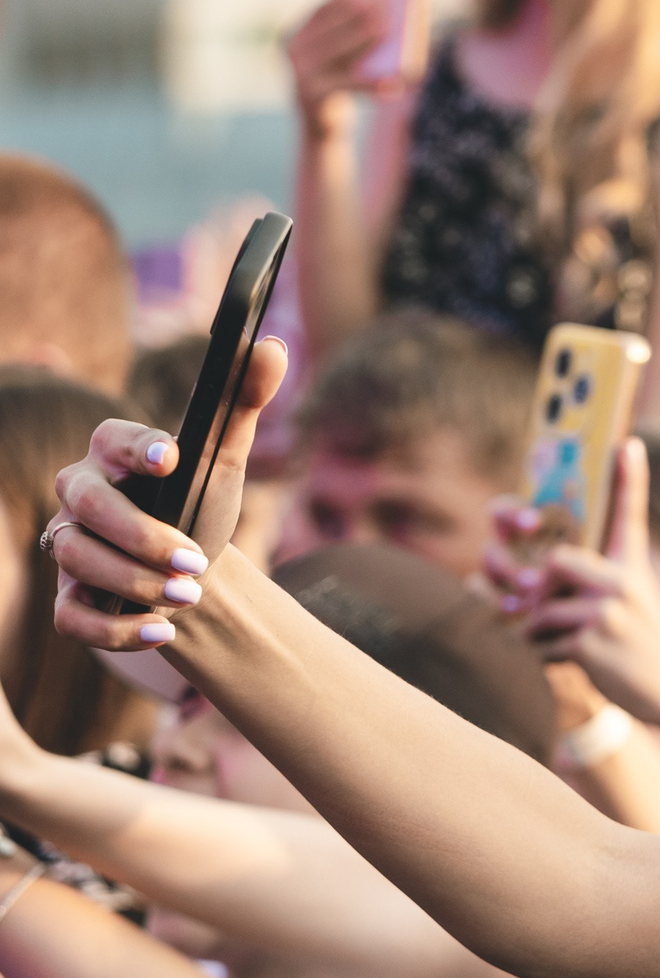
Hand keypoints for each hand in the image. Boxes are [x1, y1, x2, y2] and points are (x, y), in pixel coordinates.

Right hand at [50, 339, 283, 650]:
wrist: (196, 578)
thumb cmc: (201, 508)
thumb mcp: (226, 459)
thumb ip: (244, 403)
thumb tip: (270, 345)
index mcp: (112, 453)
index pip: (111, 439)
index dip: (137, 447)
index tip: (173, 457)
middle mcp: (80, 496)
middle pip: (88, 507)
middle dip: (140, 535)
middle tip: (196, 559)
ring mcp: (70, 548)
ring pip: (78, 560)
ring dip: (135, 581)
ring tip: (190, 594)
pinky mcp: (73, 600)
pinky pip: (73, 618)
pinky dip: (116, 630)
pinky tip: (163, 632)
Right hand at [286, 0, 395, 136]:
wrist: (320, 128)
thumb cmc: (336, 86)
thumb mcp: (334, 60)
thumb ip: (344, 38)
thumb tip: (379, 17)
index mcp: (295, 37)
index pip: (321, 11)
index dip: (344, 0)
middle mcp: (293, 52)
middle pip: (332, 30)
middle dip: (360, 18)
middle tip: (385, 10)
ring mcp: (301, 73)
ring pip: (340, 53)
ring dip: (366, 42)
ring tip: (388, 32)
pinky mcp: (313, 95)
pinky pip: (349, 85)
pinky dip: (372, 84)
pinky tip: (394, 83)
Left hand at [494, 440, 659, 732]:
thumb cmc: (639, 651)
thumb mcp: (628, 608)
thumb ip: (585, 588)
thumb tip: (531, 577)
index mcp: (629, 569)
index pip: (629, 516)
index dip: (629, 478)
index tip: (629, 442)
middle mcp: (623, 582)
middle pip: (554, 561)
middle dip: (539, 591)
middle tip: (549, 613)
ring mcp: (609, 612)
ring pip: (540, 610)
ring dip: (540, 636)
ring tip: (569, 649)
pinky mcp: (593, 641)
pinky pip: (541, 643)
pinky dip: (546, 659)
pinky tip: (575, 666)